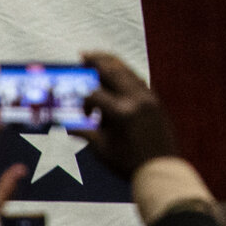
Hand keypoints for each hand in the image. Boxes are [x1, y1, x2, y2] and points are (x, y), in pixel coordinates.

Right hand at [82, 51, 176, 181]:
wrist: (160, 169)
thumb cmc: (128, 163)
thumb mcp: (101, 150)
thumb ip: (84, 132)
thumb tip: (65, 126)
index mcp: (121, 112)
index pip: (95, 94)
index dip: (83, 100)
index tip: (81, 110)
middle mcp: (135, 99)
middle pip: (113, 71)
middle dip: (97, 61)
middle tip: (84, 55)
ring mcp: (147, 97)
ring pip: (128, 71)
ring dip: (112, 63)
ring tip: (98, 58)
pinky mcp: (155, 100)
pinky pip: (138, 79)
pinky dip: (126, 73)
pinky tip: (117, 73)